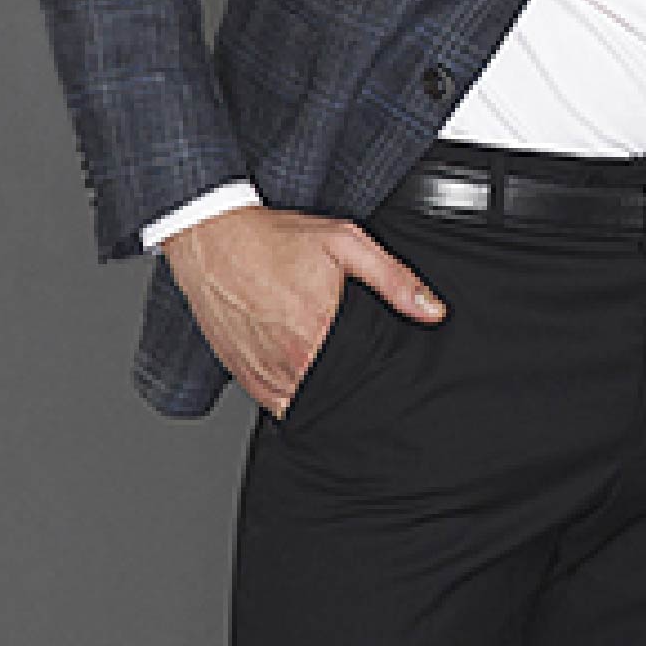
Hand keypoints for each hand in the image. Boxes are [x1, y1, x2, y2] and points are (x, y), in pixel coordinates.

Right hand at [169, 205, 443, 415]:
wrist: (212, 238)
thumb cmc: (273, 239)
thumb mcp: (345, 243)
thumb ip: (393, 279)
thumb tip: (433, 310)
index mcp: (317, 332)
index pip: (363, 380)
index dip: (380, 379)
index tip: (388, 375)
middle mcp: (289, 361)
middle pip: (337, 395)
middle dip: (354, 387)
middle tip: (362, 368)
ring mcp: (264, 374)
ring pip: (308, 406)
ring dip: (324, 394)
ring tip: (335, 372)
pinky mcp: (245, 378)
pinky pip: (279, 406)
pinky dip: (296, 397)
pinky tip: (307, 377)